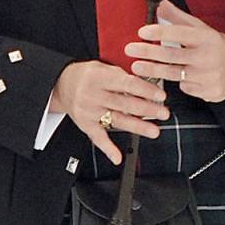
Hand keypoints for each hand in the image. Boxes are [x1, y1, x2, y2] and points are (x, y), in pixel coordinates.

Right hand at [49, 60, 167, 165]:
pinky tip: (118, 157)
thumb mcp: (103, 67)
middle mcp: (93, 95)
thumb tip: (145, 87)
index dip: (146, 90)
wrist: (61, 83)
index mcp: (99, 77)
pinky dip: (108, 149)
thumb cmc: (86, 74)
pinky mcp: (85, 124)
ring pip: (117, 120)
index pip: (127, 84)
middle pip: (125, 104)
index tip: (160, 95)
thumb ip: (122, 76)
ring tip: (154, 131)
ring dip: (137, 127)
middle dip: (147, 109)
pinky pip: (98, 138)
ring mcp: (89, 111)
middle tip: (163, 113)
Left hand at [126, 0, 224, 102]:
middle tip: (129, 50)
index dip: (159, 32)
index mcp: (205, 38)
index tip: (142, 31)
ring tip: (136, 67)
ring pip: (174, 74)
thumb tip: (159, 3)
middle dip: (148, 52)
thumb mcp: (199, 28)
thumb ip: (177, 17)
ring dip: (152, 70)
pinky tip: (172, 77)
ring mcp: (208, 76)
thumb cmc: (213, 45)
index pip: (179, 33)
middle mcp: (207, 57)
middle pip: (172, 55)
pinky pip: (184, 87)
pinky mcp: (208, 92)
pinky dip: (175, 82)